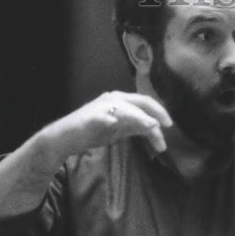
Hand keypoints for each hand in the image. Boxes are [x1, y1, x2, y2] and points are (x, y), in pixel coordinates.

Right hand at [39, 91, 172, 162]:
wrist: (65, 137)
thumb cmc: (91, 132)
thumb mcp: (118, 129)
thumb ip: (134, 126)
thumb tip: (154, 127)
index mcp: (120, 100)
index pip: (144, 102)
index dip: (159, 111)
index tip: (169, 125)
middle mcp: (113, 98)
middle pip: (141, 102)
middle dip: (157, 113)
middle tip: (168, 127)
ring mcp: (103, 106)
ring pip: (129, 109)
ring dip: (142, 120)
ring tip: (153, 129)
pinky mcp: (93, 116)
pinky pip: (108, 117)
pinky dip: (117, 119)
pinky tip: (123, 124)